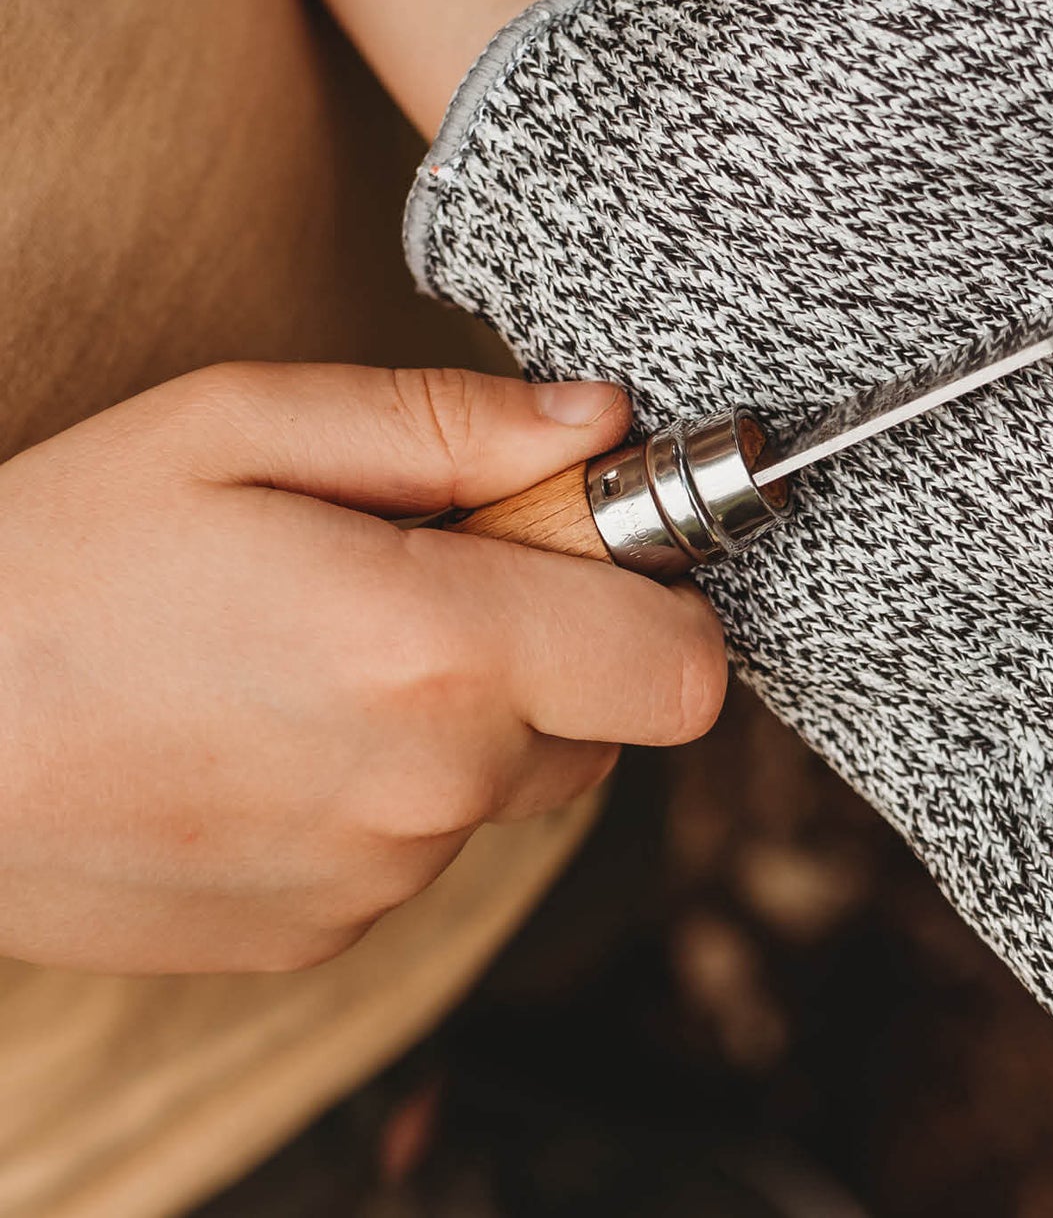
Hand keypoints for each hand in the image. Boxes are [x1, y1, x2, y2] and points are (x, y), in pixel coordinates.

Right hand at [0, 363, 724, 973]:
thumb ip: (449, 423)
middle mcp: (427, 791)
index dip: (662, 597)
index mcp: (436, 655)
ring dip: (465, 714)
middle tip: (420, 575)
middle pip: (607, 721)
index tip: (591, 543)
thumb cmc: (58, 558)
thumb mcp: (243, 426)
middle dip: (555, 643)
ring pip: (511, 782)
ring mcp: (375, 883)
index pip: (683, 671)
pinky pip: (422, 844)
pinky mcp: (319, 936)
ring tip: (319, 649)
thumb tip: (599, 424)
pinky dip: (389, 784)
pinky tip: (270, 729)